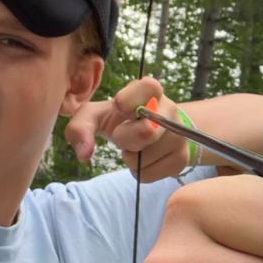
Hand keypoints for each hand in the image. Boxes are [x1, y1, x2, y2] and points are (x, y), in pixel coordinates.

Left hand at [65, 77, 188, 181]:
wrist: (150, 131)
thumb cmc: (119, 118)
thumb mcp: (95, 115)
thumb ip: (81, 126)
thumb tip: (84, 154)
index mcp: (151, 90)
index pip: (149, 87)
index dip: (127, 101)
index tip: (119, 109)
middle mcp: (171, 109)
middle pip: (146, 132)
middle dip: (124, 139)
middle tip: (122, 135)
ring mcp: (180, 135)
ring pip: (144, 159)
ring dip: (130, 158)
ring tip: (135, 146)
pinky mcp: (181, 159)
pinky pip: (149, 175)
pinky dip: (139, 172)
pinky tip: (143, 159)